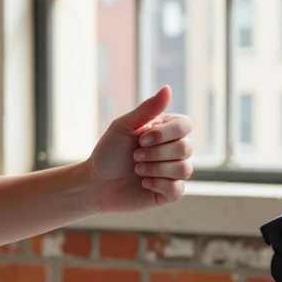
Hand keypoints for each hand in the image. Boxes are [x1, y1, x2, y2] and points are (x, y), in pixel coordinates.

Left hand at [87, 86, 193, 213]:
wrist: (95, 183)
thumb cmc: (109, 152)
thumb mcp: (124, 126)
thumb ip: (147, 109)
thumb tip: (168, 88)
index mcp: (166, 131)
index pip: (186, 125)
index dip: (166, 133)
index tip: (141, 138)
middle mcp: (174, 150)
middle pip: (186, 147)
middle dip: (156, 153)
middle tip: (135, 156)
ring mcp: (173, 172)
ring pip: (185, 169)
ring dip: (156, 169)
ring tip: (137, 169)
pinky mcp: (169, 192)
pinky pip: (178, 189)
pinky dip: (158, 185)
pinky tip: (143, 183)